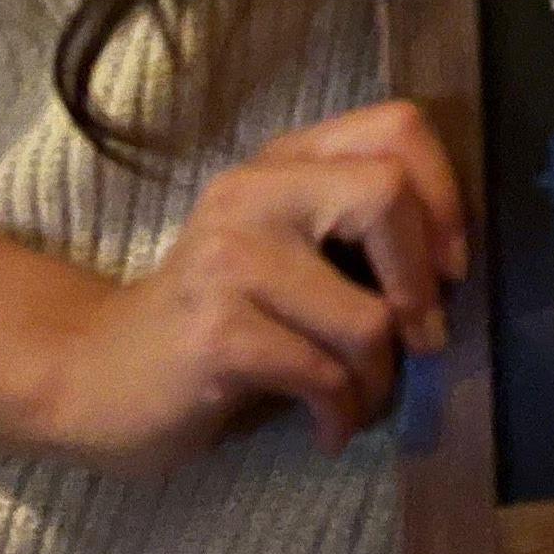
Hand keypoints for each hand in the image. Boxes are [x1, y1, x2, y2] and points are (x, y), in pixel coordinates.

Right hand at [35, 99, 465, 474]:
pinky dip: (342, 413)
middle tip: (420, 339)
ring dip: (381, 378)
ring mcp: (229, 260)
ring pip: (367, 315)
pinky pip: (323, 375)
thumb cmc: (219, 318)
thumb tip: (458, 269)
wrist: (95, 376)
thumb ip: (355, 233)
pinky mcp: (216, 334)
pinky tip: (327, 427)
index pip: (397, 126)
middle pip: (386, 195)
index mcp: (283, 162)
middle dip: (421, 284)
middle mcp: (254, 193)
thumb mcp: (285, 251)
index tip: (449, 266)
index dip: (444, 194)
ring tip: (359, 399)